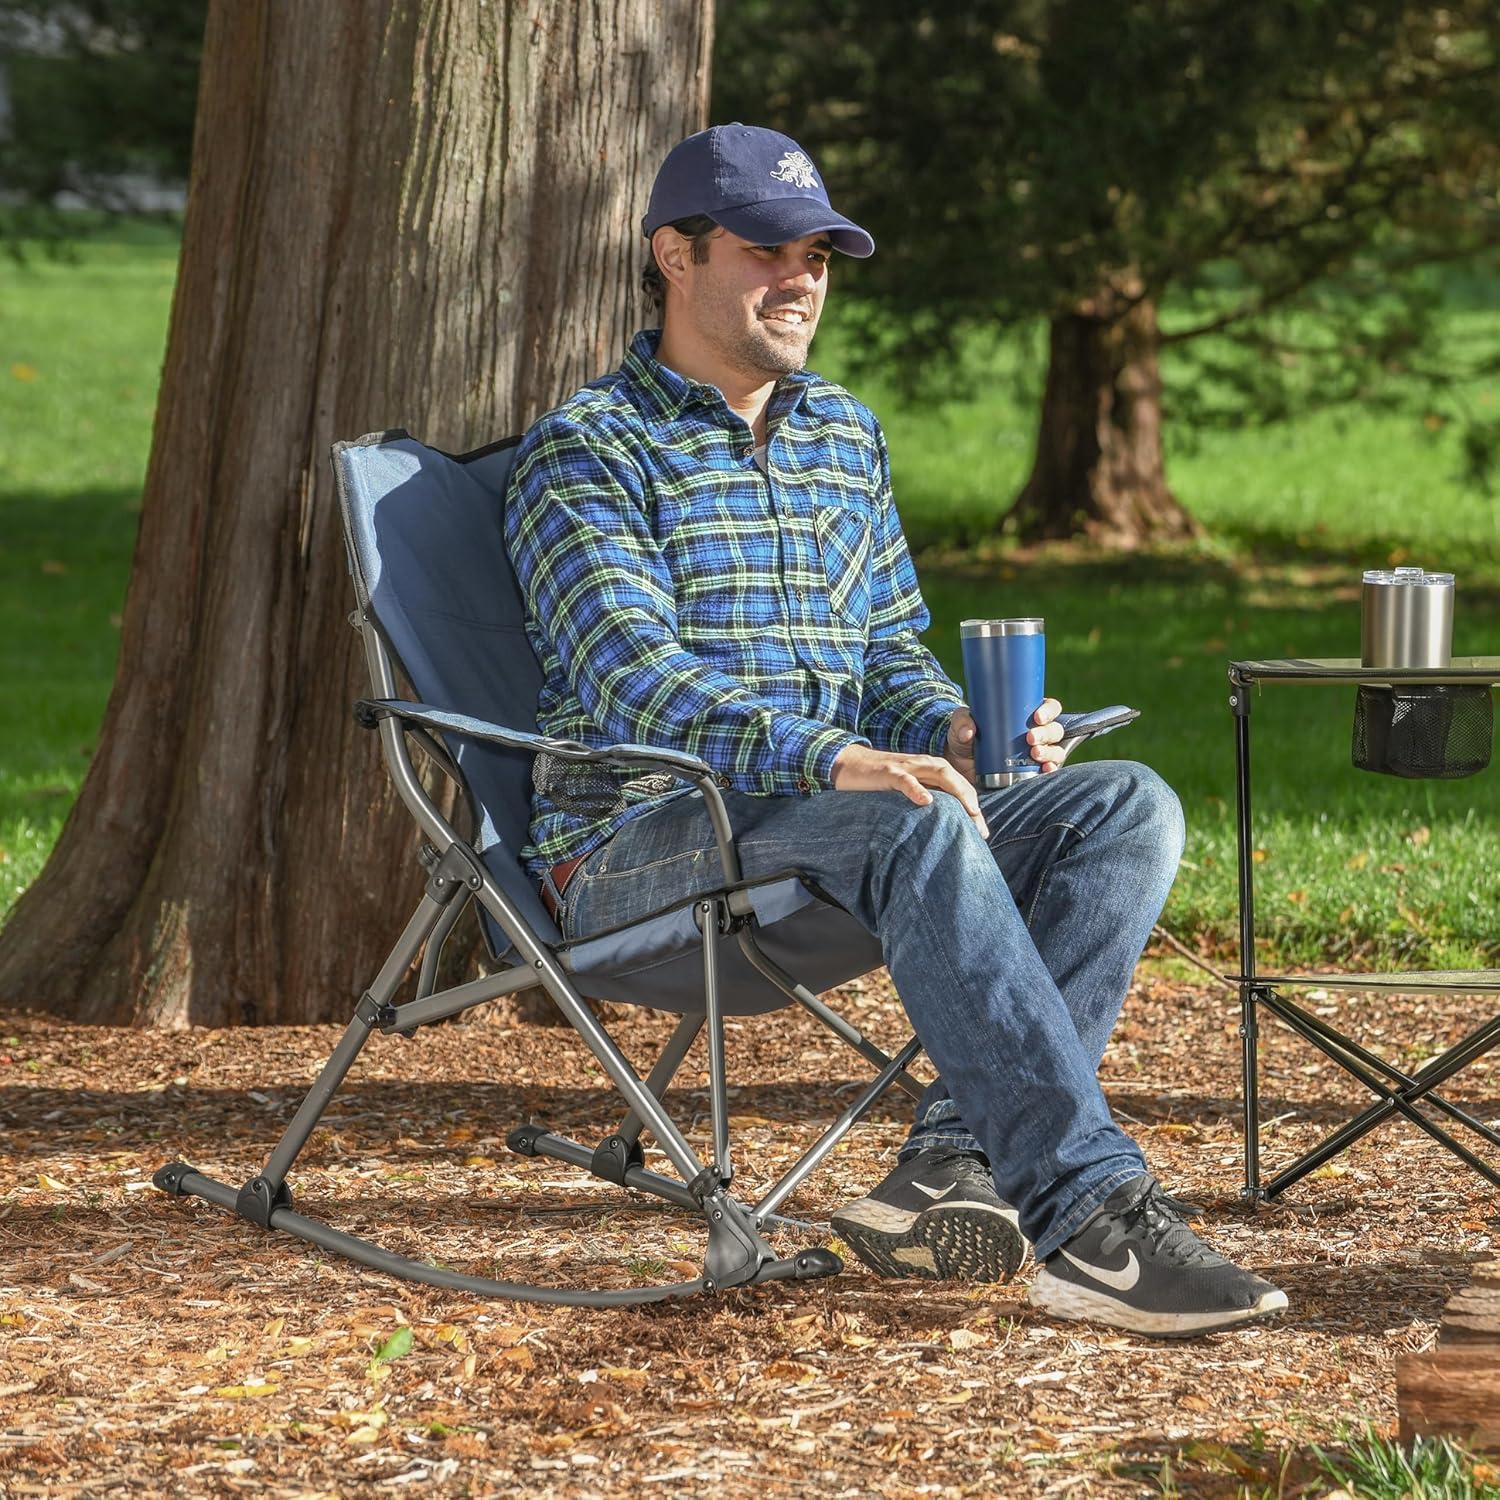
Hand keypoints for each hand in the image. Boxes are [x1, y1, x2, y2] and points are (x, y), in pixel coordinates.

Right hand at [830, 742, 989, 839]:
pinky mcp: (887, 771)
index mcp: (930, 769)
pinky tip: (927, 801)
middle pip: (956, 779)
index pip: (959, 786)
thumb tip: (946, 826)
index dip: (973, 807)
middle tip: (981, 829)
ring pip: (939, 773)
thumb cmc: (881, 781)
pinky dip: (917, 789)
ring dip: (957, 791)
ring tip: (970, 811)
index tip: (982, 832)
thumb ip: (927, 800)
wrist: (849, 764)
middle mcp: (923, 765)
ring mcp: (906, 767)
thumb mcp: (909, 789)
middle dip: (972, 802)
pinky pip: (905, 779)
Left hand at [947, 700, 1069, 778]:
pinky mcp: (1032, 773)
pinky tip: (1046, 770)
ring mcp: (1035, 755)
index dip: (1048, 710)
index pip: (1048, 707)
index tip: (1036, 717)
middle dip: (1046, 733)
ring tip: (1034, 754)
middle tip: (1030, 739)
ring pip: (1055, 750)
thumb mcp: (960, 725)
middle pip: (1054, 730)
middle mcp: (1034, 734)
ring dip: (1049, 752)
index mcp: (1024, 716)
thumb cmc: (964, 739)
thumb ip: (962, 721)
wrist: (959, 768)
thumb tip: (968, 731)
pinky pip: (1050, 771)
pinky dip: (1051, 770)